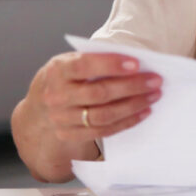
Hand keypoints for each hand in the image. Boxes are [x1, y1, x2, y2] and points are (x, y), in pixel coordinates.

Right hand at [26, 51, 161, 142]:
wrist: (40, 106)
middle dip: (131, 87)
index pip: (84, 66)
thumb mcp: (71, 62)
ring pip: (103, 115)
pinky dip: (127, 121)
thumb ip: (95, 61)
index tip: (136, 63)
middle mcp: (56, 96)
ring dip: (133, 105)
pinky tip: (144, 112)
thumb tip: (133, 63)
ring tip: (154, 95)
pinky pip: (104, 131)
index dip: (110, 65)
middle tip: (155, 80)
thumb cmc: (66, 77)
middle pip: (98, 94)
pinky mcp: (71, 135)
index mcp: (57, 71)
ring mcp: (62, 119)